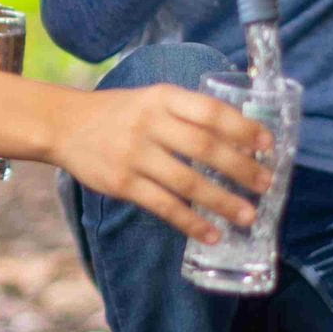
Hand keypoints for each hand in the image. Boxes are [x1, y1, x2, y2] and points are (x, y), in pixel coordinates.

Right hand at [46, 85, 273, 242]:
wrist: (64, 125)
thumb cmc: (118, 113)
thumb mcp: (151, 98)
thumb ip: (187, 113)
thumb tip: (239, 139)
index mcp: (163, 97)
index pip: (210, 111)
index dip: (243, 128)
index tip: (268, 144)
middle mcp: (150, 123)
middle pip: (204, 147)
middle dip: (241, 168)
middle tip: (266, 184)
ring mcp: (135, 155)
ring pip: (187, 182)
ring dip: (222, 201)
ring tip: (247, 215)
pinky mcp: (122, 183)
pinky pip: (164, 206)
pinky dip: (190, 222)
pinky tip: (211, 234)